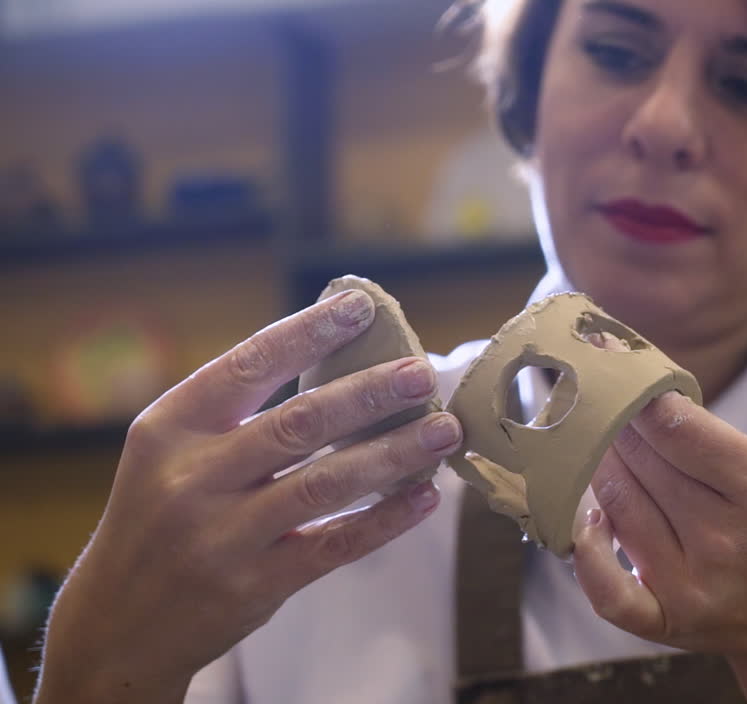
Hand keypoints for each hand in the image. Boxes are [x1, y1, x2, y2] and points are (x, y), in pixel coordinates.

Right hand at [35, 291, 462, 703]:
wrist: (119, 624)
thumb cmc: (159, 518)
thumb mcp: (168, 454)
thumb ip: (234, 412)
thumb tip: (335, 356)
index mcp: (169, 430)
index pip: (246, 366)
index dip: (306, 333)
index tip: (359, 306)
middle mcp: (192, 478)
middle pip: (298, 423)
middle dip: (369, 393)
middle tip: (421, 372)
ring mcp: (223, 536)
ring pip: (325, 483)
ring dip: (394, 453)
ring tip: (444, 431)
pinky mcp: (256, 585)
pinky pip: (336, 544)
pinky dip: (385, 519)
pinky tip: (424, 497)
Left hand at [572, 392, 746, 701]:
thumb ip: (711, 440)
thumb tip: (636, 401)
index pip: (673, 426)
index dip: (636, 395)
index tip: (619, 375)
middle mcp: (723, 536)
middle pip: (641, 460)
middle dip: (617, 425)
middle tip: (605, 405)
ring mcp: (691, 582)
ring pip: (619, 503)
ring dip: (602, 467)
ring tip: (600, 447)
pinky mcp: (667, 620)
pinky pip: (607, 591)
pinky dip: (587, 554)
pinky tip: (588, 522)